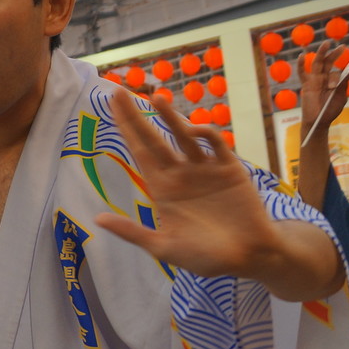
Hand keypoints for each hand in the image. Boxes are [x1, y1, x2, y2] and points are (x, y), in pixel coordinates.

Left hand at [94, 87, 283, 279]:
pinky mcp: (229, 168)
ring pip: (183, 136)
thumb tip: (97, 219)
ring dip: (171, 117)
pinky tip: (194, 130)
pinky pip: (214, 144)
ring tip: (157, 98)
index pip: (138, 152)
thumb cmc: (207, 257)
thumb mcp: (164, 248)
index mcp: (162, 189)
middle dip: (136, 116)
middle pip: (154, 139)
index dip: (125, 129)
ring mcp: (205, 169)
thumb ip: (133, 232)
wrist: (251, 257)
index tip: (110, 107)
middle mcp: (180, 174)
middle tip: (118, 91)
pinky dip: (205, 133)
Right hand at [298, 42, 348, 137]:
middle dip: (335, 54)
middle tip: (343, 46)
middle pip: (328, 63)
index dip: (344, 70)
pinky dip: (300, 64)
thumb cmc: (330, 110)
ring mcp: (314, 80)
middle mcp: (323, 78)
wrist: (319, 121)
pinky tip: (301, 56)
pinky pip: (302, 73)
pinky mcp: (306, 84)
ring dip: (321, 53)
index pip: (338, 71)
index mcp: (333, 81)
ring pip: (317, 63)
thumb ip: (344, 84)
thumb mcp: (340, 96)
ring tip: (326, 43)